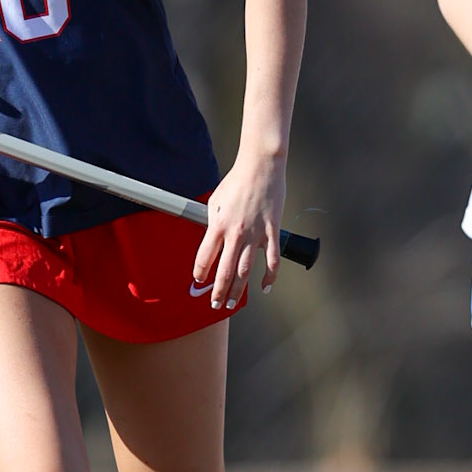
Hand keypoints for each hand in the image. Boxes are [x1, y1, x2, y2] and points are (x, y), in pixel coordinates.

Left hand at [192, 154, 286, 315]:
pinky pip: (272, 260)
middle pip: (224, 271)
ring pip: (246, 271)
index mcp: (218, 225)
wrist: (261, 167)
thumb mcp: (215, 200)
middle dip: (218, 291)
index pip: (205, 257)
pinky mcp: (272, 232)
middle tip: (215, 304)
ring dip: (238, 290)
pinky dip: (270, 277)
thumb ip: (213, 222)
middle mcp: (235, 233)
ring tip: (233, 302)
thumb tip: (211, 238)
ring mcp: (255, 234)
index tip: (199, 281)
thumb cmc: (236, 181)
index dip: (200, 273)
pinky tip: (265, 287)